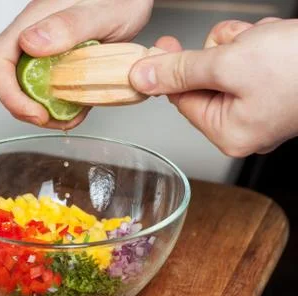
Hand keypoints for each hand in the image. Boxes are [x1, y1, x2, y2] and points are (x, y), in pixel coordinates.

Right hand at [0, 0, 152, 129]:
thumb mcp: (101, 12)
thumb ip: (68, 25)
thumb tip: (30, 43)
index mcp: (34, 22)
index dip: (9, 94)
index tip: (36, 112)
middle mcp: (34, 37)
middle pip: (8, 80)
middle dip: (25, 108)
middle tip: (51, 119)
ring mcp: (45, 52)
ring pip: (27, 88)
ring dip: (43, 110)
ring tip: (69, 118)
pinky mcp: (59, 63)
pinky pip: (49, 89)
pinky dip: (60, 106)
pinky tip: (77, 109)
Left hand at [129, 18, 297, 156]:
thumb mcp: (228, 64)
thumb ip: (180, 71)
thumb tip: (142, 78)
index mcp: (230, 133)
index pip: (182, 100)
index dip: (169, 72)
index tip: (161, 48)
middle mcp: (246, 126)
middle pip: (204, 81)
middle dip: (217, 53)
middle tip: (236, 43)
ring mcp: (263, 105)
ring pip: (226, 65)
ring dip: (239, 44)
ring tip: (263, 40)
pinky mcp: (276, 85)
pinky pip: (249, 59)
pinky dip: (257, 41)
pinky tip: (274, 39)